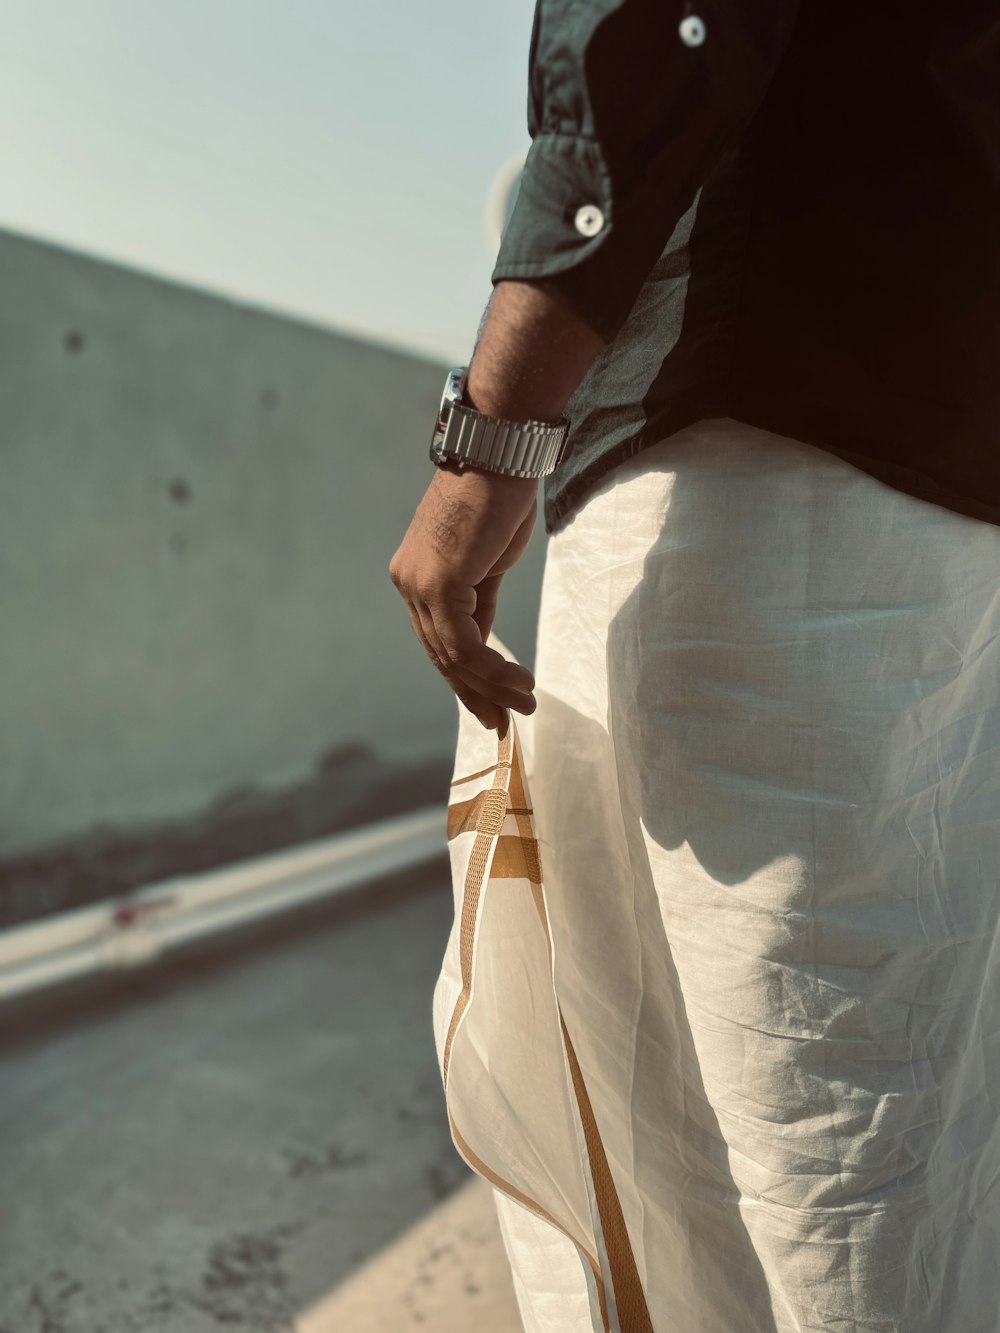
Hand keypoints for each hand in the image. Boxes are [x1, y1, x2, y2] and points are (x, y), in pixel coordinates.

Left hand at [388, 464, 538, 730]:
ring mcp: (419, 584)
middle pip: (441, 654)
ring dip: (492, 686)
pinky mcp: (439, 584)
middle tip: (509, 719)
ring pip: (452, 656)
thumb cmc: (499, 496)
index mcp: (416, 576)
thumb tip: (485, 641)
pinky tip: (518, 680)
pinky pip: (464, 645)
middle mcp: (408, 583)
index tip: (493, 705)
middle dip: (477, 692)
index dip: (466, 678)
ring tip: (525, 703)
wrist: (500, 453)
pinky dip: (492, 669)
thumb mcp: (489, 560)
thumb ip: (480, 600)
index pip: (438, 640)